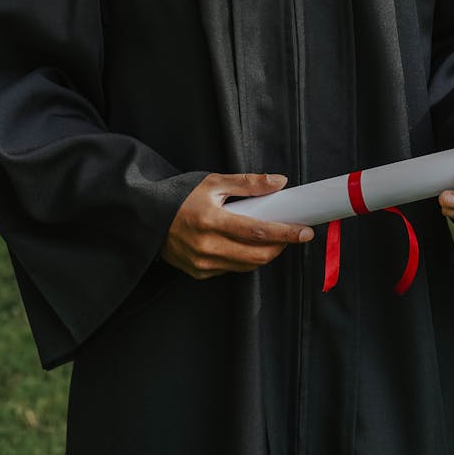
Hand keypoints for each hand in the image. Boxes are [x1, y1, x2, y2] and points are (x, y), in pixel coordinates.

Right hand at [161, 172, 314, 279]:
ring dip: (265, 254)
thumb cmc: (181, 196)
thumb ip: (248, 183)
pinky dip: (244, 258)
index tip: (305, 231)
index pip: (257, 231)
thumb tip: (280, 182)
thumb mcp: (213, 182)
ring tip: (273, 238)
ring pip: (246, 265)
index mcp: (210, 221)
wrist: (149, 217)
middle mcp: (206, 246)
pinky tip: (246, 245)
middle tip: (293, 235)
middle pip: (256, 255)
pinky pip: (231, 269)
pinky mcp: (198, 272)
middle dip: (280, 247)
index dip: (285, 233)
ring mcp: (201, 263)